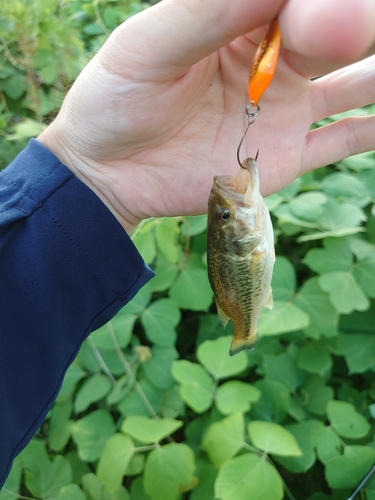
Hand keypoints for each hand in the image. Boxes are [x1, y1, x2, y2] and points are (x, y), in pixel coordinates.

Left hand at [38, 0, 374, 232]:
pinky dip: (372, 130)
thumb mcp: (151, 47)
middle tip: (357, 30)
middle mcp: (270, 62)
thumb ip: (211, 12)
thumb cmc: (118, 100)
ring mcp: (282, 110)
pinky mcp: (285, 156)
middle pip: (333, 34)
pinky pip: (340, 141)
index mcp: (238, 22)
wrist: (111, 171)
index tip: (321, 14)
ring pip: (351, 84)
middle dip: (356, 26)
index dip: (319, 3)